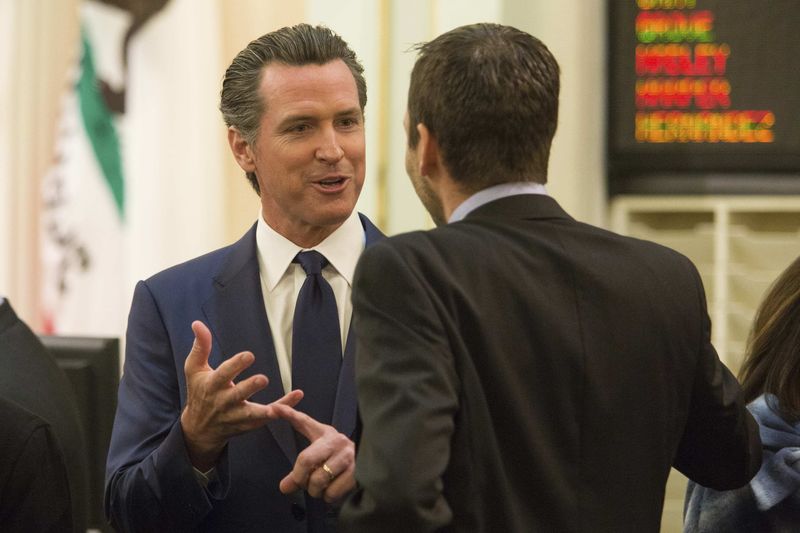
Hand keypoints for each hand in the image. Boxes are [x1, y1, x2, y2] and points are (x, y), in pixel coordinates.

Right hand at [180, 320, 302, 470]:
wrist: (199, 429)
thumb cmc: (199, 392)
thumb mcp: (194, 369)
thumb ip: (200, 347)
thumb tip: (197, 323)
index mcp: (212, 386)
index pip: (223, 375)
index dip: (235, 365)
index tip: (249, 355)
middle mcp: (223, 402)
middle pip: (237, 395)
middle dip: (249, 388)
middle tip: (263, 379)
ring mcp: (236, 415)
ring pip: (252, 414)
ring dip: (266, 410)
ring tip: (279, 407)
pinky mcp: (249, 424)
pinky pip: (267, 417)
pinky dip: (283, 408)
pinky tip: (297, 396)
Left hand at [273, 404, 355, 501]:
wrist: (369, 464)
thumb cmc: (339, 458)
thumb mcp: (321, 451)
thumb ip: (300, 465)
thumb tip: (283, 488)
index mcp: (327, 434)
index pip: (304, 422)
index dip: (289, 414)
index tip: (273, 409)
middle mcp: (338, 442)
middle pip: (306, 460)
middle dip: (299, 478)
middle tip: (303, 483)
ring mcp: (349, 458)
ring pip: (318, 481)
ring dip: (315, 490)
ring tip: (322, 486)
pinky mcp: (357, 474)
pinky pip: (332, 493)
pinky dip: (328, 496)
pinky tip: (334, 489)